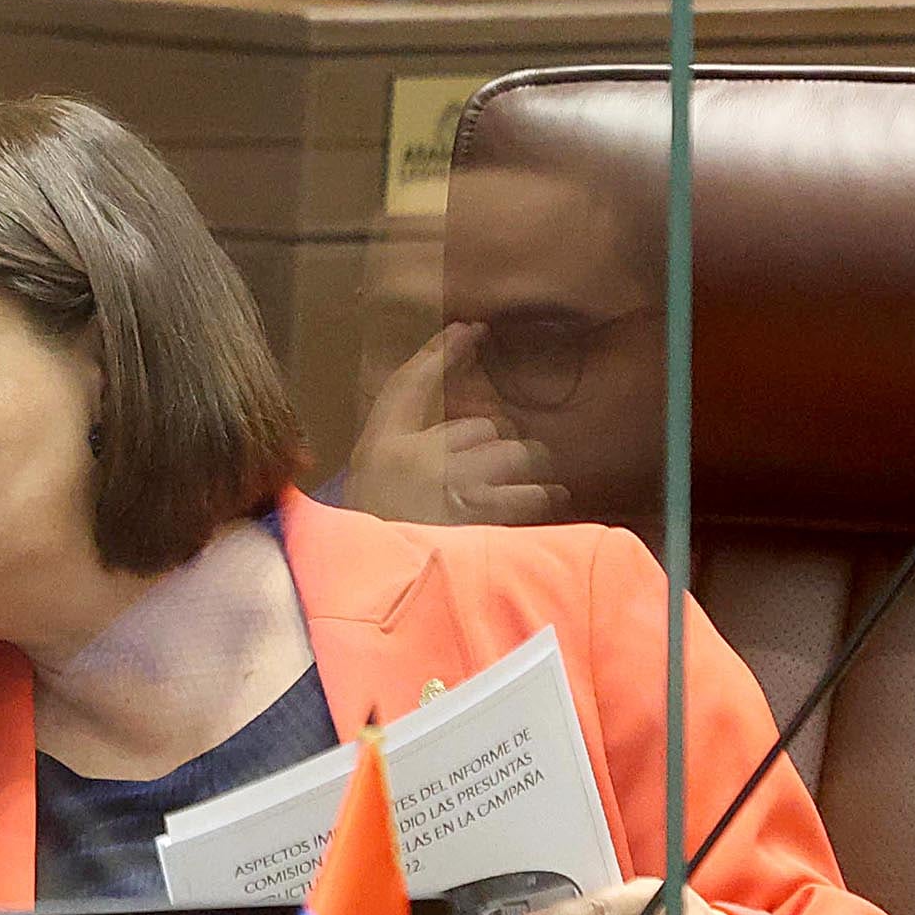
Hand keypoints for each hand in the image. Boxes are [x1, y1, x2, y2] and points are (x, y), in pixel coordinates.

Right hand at [336, 327, 565, 527]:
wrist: (372, 586)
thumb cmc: (369, 530)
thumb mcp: (368, 473)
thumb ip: (405, 428)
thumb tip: (459, 367)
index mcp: (386, 445)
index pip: (416, 384)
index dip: (445, 354)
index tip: (470, 328)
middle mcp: (424, 460)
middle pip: (481, 428)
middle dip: (494, 446)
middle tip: (495, 465)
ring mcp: (458, 490)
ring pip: (512, 454)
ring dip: (524, 470)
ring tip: (530, 483)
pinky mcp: (488, 522)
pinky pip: (530, 495)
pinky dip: (542, 497)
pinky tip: (545, 499)